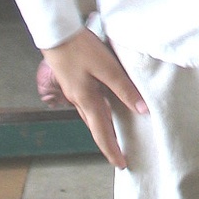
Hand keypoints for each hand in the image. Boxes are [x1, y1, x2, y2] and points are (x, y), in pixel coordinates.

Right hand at [41, 28, 147, 168]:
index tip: (122, 164)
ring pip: (91, 117)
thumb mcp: (108, 67)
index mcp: (87, 100)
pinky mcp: (74, 82)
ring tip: (115, 137)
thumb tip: (142, 110)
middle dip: (107, 144)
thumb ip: (125, 88)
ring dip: (102, 130)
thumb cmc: (81, 49)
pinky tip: (105, 109)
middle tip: (120, 157)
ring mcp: (74, 92)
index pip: (102, 133)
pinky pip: (88, 105)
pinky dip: (98, 114)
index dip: (112, 150)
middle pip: (95, 128)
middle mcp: (79, 100)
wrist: (56, 34)